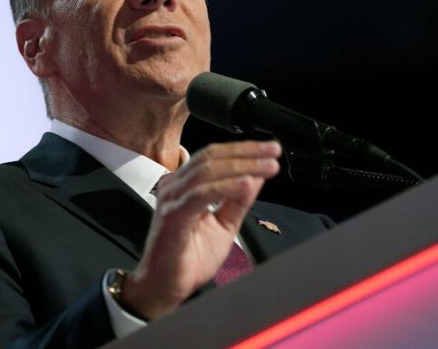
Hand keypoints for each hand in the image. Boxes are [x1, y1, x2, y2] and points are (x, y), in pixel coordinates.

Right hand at [119, 140, 281, 319]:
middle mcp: (175, 186)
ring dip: (242, 166)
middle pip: (212, 158)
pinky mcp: (173, 215)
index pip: (214, 157)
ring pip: (208, 171)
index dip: (243, 150)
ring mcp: (172, 198)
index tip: (269, 150)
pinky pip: (202, 195)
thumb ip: (238, 200)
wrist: (164, 287)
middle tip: (273, 152)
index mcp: (184, 185)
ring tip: (266, 166)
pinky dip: (227, 187)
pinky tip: (247, 183)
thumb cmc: (187, 258)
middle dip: (246, 153)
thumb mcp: (224, 224)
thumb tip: (256, 176)